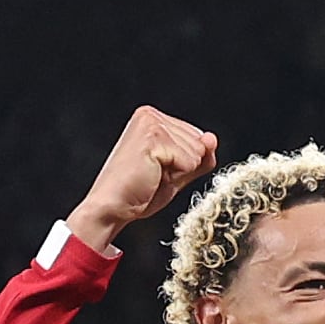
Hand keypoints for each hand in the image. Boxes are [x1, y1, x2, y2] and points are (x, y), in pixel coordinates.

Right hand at [68, 106, 220, 252]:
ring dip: (178, 171)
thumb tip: (212, 139)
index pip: (196, 137)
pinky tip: (151, 175)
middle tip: (154, 175)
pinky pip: (189, 160)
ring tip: (151, 175)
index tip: (158, 171)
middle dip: (183, 166)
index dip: (185, 162)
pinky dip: (175, 175)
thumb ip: (199, 156)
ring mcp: (152, 124)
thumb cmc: (138, 192)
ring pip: (196, 151)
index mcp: (153, 118)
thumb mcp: (177, 173)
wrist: (112, 208)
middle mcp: (151, 115)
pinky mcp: (154, 138)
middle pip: (199, 142)